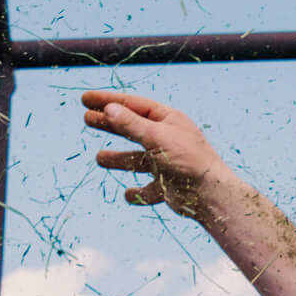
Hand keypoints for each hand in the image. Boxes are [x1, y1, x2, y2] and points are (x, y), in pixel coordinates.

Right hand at [81, 90, 228, 217]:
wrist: (210, 195)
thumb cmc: (188, 161)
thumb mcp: (156, 137)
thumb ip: (131, 125)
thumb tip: (108, 109)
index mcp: (168, 120)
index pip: (133, 106)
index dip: (108, 101)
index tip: (85, 99)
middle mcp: (168, 139)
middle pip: (133, 128)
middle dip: (110, 124)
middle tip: (86, 119)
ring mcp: (168, 163)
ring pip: (138, 160)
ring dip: (118, 159)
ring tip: (99, 158)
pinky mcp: (169, 187)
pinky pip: (149, 189)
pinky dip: (138, 194)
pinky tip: (128, 195)